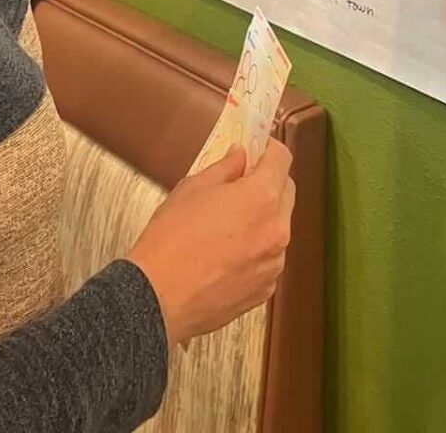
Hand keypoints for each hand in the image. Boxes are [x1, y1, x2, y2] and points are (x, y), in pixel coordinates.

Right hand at [126, 140, 295, 346]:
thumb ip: (225, 168)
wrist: (158, 297)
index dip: (269, 149)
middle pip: (286, 192)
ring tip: (228, 225)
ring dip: (263, 218)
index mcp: (262, 197)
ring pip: (278, 228)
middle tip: (240, 183)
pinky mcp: (265, 289)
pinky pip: (269, 258)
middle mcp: (277, 229)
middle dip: (268, 182)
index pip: (282, 159)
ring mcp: (274, 263)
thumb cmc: (171, 238)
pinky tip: (226, 255)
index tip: (258, 148)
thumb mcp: (193, 188)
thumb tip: (240, 156)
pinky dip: (256, 250)